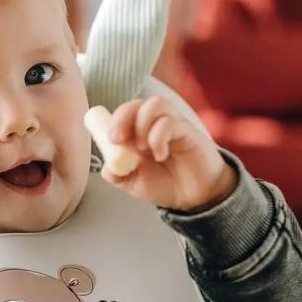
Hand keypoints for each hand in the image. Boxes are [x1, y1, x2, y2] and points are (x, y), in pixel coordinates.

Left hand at [100, 97, 237, 211]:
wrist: (195, 197)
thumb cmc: (165, 184)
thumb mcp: (133, 184)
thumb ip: (117, 175)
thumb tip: (106, 167)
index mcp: (137, 132)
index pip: (123, 113)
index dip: (112, 120)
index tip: (109, 139)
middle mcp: (154, 123)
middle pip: (135, 104)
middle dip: (122, 117)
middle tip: (117, 139)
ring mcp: (172, 123)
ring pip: (155, 103)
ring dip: (142, 123)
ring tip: (142, 148)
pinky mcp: (187, 130)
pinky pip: (171, 122)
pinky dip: (159, 137)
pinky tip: (160, 155)